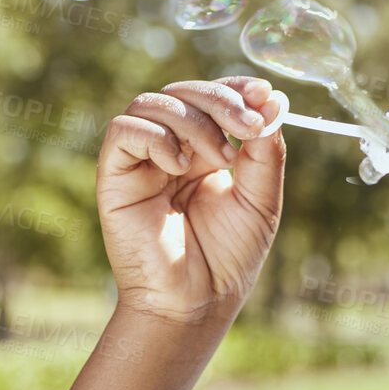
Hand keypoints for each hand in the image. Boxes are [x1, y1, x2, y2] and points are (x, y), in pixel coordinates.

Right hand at [96, 76, 287, 323]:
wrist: (196, 302)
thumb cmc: (228, 257)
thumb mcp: (261, 198)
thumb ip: (266, 150)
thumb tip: (273, 99)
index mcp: (205, 150)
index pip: (213, 97)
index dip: (236, 87)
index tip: (263, 93)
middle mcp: (171, 148)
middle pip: (184, 91)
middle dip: (221, 100)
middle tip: (248, 125)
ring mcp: (142, 160)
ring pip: (153, 102)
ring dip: (194, 121)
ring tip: (219, 159)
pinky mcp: (115, 175)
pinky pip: (124, 130)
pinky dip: (157, 137)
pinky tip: (180, 168)